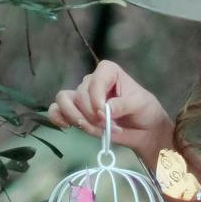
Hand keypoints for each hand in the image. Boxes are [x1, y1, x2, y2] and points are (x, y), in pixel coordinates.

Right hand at [47, 61, 170, 155]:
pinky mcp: (76, 112)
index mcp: (108, 71)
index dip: (96, 98)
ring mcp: (82, 97)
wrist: (144, 129)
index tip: (105, 113)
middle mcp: (92, 81)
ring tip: (90, 128)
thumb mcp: (140, 104)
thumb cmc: (144, 110)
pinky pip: (56, 110)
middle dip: (91, 114)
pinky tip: (67, 126)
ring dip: (74, 116)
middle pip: (80, 94)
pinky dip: (57, 117)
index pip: (94, 80)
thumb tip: (105, 110)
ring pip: (63, 100)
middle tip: (107, 127)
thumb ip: (123, 105)